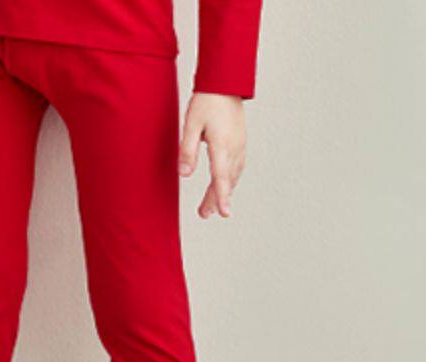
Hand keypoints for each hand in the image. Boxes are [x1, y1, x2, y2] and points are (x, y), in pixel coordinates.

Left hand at [180, 93, 246, 218]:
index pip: (221, 177)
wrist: (226, 83)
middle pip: (226, 180)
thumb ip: (187, 150)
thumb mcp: (191, 124)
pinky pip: (237, 167)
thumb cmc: (207, 101)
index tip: (224, 213)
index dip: (221, 197)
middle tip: (204, 214)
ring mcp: (240, 146)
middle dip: (216, 199)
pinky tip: (225, 183)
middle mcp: (234, 149)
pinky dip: (230, 179)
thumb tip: (184, 174)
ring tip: (212, 205)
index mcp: (221, 145)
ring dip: (223, 191)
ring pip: (233, 175)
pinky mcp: (240, 142)